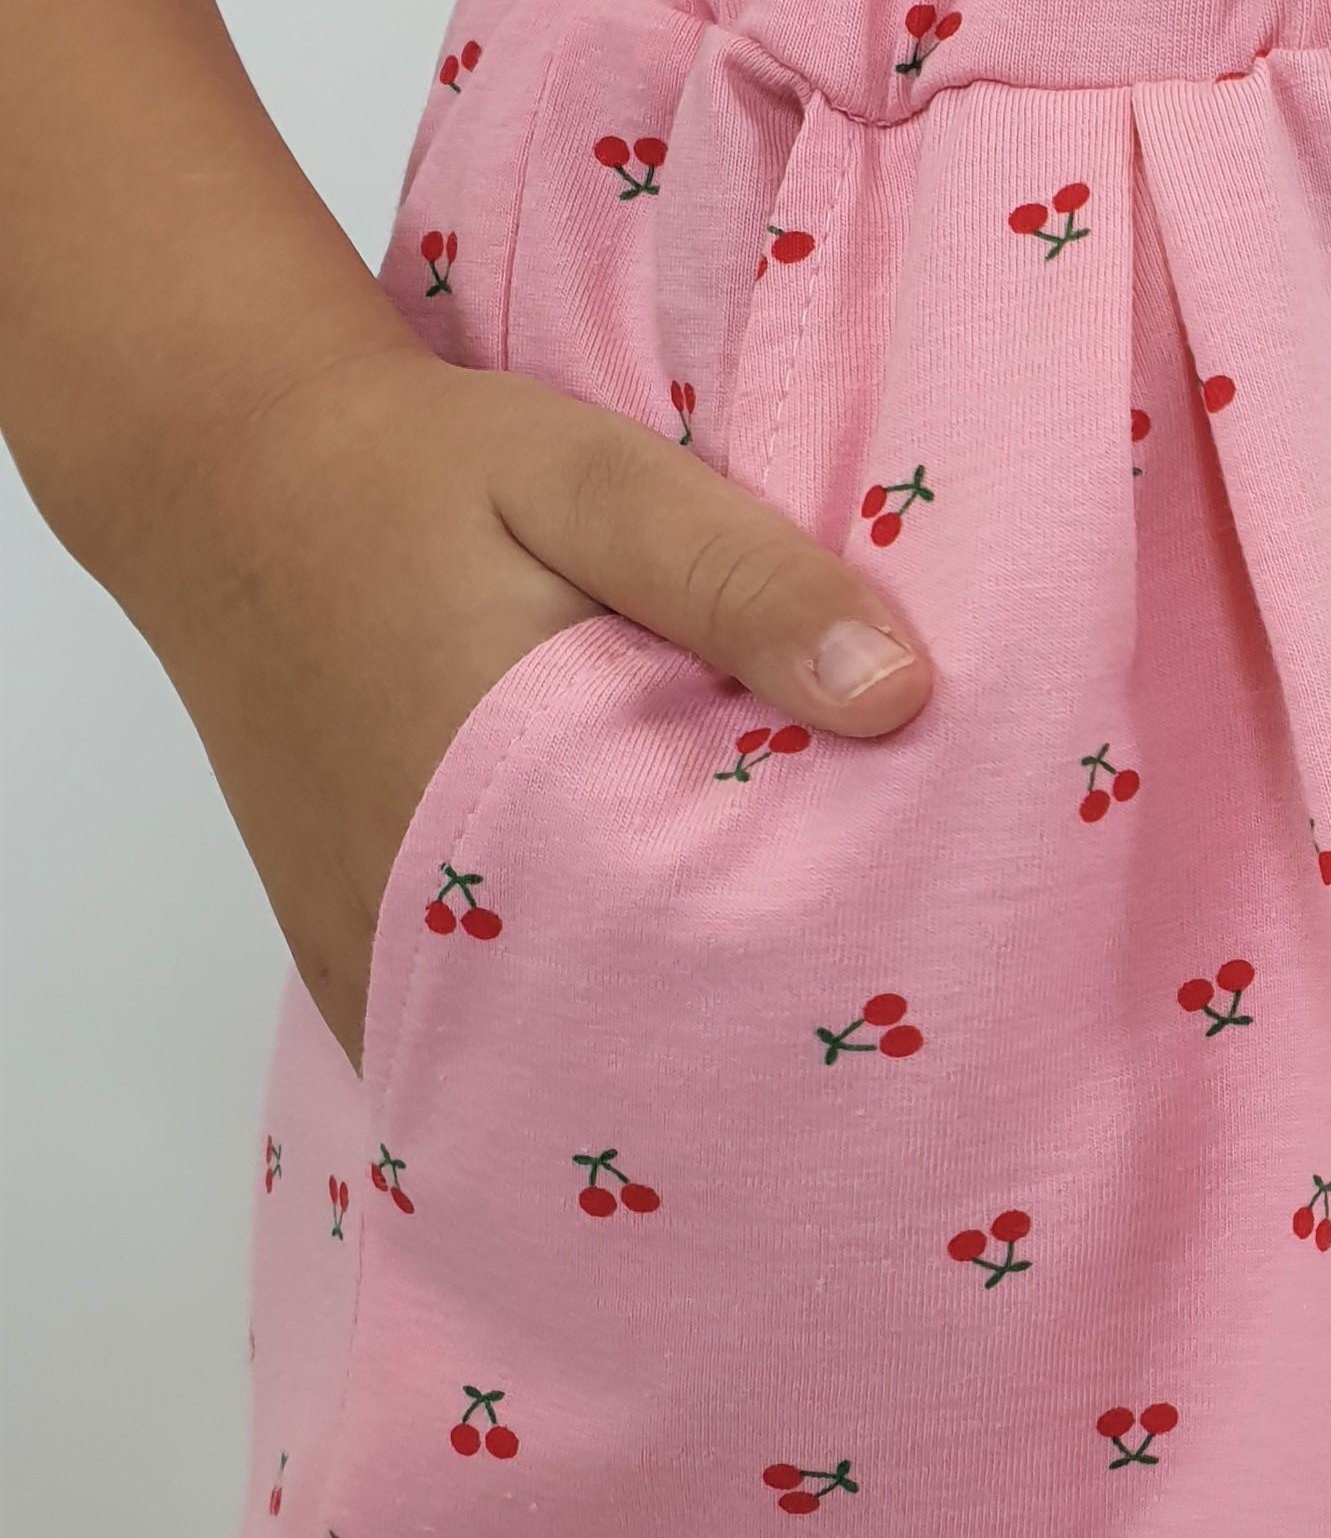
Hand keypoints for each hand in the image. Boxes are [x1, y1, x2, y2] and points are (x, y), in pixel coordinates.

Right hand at [128, 338, 933, 1072]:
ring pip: (538, 1063)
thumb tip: (898, 696)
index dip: (806, 976)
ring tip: (761, 1010)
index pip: (691, 963)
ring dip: (643, 1047)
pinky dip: (552, 1035)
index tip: (897, 968)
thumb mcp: (593, 482)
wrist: (225, 475)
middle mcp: (415, 920)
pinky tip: (640, 990)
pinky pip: (468, 1045)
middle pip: (617, 1042)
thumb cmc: (415, 474)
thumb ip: (736, 581)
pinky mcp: (347, 960)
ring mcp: (371, 959)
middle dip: (736, 1037)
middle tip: (851, 1007)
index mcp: (505, 810)